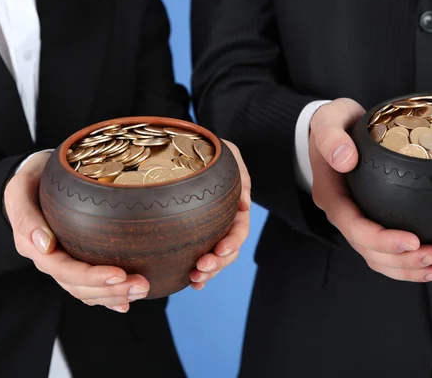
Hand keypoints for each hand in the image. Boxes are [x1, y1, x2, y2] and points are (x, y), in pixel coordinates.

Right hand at [4, 152, 148, 312]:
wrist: (38, 175)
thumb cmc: (33, 177)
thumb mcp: (21, 187)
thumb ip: (25, 215)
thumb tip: (44, 246)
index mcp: (33, 244)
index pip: (63, 269)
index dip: (91, 276)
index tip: (120, 274)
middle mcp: (48, 258)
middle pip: (79, 286)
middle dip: (111, 290)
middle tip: (142, 285)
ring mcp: (63, 262)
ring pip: (86, 290)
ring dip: (114, 295)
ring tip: (142, 289)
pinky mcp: (76, 260)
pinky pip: (90, 286)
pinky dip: (107, 297)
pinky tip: (125, 303)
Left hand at [189, 139, 251, 289]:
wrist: (186, 147)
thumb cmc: (209, 148)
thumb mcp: (228, 153)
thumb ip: (240, 174)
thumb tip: (245, 204)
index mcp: (235, 206)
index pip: (239, 228)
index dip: (233, 241)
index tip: (221, 249)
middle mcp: (224, 222)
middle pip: (229, 250)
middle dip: (218, 262)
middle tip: (201, 268)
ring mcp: (210, 231)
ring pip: (216, 258)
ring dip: (209, 272)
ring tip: (195, 278)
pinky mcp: (193, 236)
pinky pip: (198, 257)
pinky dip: (199, 273)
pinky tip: (192, 283)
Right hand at [309, 98, 431, 281]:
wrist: (333, 129)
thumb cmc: (332, 123)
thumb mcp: (328, 120)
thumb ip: (331, 137)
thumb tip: (345, 159)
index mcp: (333, 197)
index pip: (355, 228)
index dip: (382, 240)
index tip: (413, 240)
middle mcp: (344, 215)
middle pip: (369, 251)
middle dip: (402, 260)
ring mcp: (357, 220)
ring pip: (378, 258)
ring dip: (407, 268)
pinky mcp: (372, 219)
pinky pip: (386, 252)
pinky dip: (407, 264)